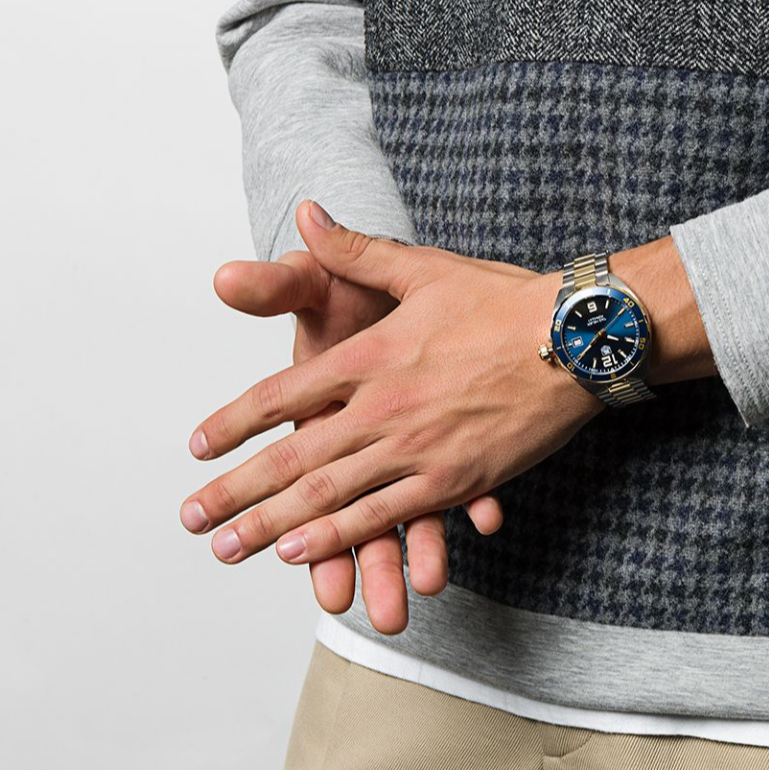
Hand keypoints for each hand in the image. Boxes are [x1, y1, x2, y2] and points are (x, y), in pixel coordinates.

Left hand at [181, 203, 605, 632]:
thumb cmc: (502, 301)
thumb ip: (355, 249)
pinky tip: (308, 559)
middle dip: (236, 492)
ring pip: (331, 499)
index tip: (199, 445)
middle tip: (192, 520)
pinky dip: (343, 539)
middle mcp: (383, 408)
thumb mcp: (422, 267)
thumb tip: (303, 210)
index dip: (233, 422)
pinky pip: (388, 518)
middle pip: (293, 459)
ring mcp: (417, 450)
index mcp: (369, 357)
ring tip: (229, 548)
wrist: (576, 337)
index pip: (281, 393)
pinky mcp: (454, 481)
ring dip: (274, 527)